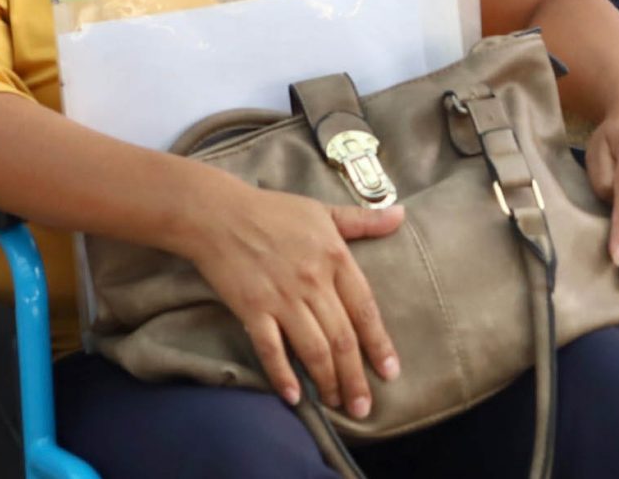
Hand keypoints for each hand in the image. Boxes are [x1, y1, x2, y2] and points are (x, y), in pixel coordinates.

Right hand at [179, 180, 403, 417]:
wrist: (217, 213)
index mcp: (334, 257)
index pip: (365, 310)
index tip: (390, 373)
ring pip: (313, 349)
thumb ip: (363, 220)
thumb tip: (401, 215)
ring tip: (336, 403)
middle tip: (363, 407)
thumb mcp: (322, 211)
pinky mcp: (251, 308)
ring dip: (327, 382)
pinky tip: (294, 397)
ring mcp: (281, 297)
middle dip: (355, 378)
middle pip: (342, 339)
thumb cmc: (272, 211)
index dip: (379, 345)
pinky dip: (283, 375)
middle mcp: (312, 281)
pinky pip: (271, 348)